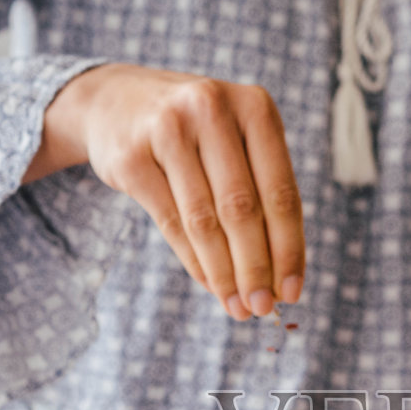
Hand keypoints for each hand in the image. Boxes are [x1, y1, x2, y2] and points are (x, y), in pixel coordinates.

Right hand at [26, 64, 304, 320]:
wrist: (117, 101)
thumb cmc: (198, 133)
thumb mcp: (238, 143)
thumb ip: (263, 195)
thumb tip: (280, 277)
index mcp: (255, 107)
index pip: (281, 191)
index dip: (289, 248)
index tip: (293, 291)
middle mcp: (211, 109)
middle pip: (242, 209)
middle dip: (256, 268)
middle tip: (262, 308)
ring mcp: (166, 129)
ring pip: (204, 221)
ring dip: (224, 274)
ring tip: (237, 306)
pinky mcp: (131, 157)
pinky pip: (170, 223)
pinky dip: (194, 261)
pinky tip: (210, 284)